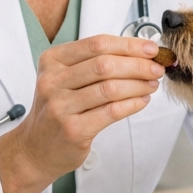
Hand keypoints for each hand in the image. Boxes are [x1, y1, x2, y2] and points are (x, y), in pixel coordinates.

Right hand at [0, 34, 164, 192]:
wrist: (35, 148)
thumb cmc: (57, 109)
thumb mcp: (64, 79)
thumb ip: (93, 63)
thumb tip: (139, 52)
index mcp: (52, 61)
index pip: (97, 44)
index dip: (128, 45)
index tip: (150, 49)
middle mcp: (53, 81)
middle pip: (105, 64)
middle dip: (138, 64)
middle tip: (157, 68)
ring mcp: (61, 106)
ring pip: (110, 88)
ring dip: (139, 84)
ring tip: (152, 84)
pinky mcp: (73, 130)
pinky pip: (111, 112)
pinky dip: (133, 104)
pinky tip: (142, 101)